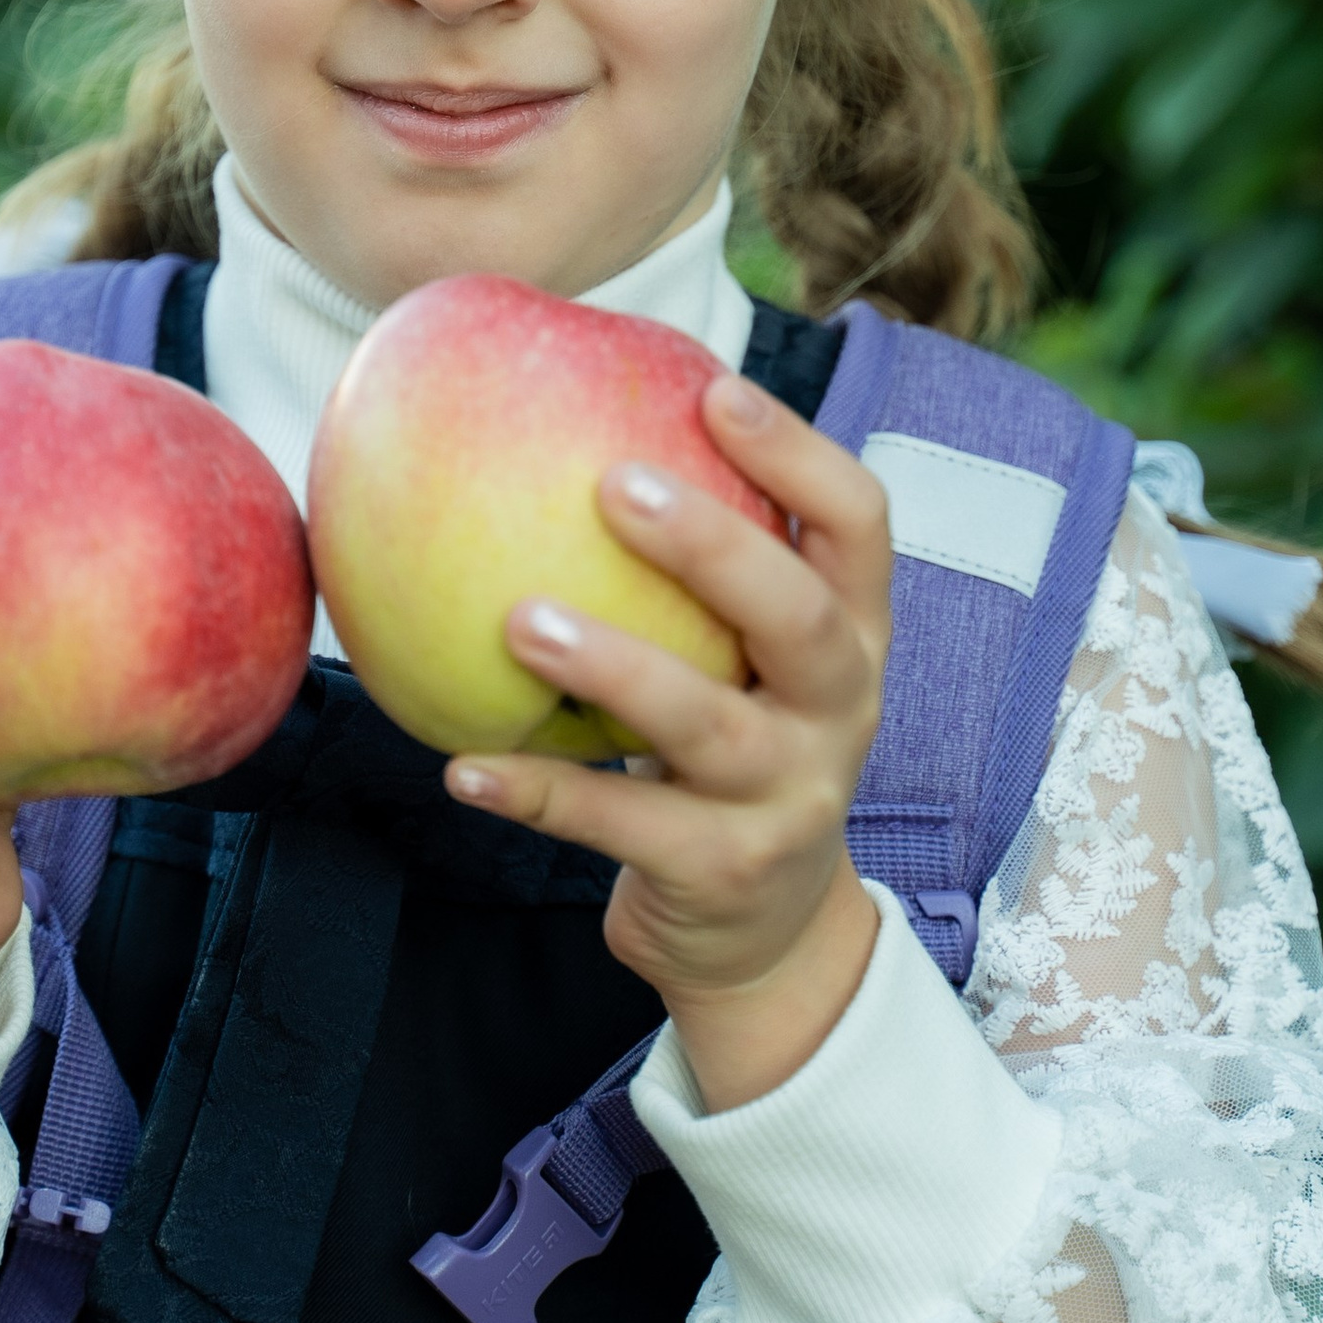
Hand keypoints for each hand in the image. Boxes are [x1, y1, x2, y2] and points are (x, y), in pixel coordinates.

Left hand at [446, 375, 891, 1110]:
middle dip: (714, 546)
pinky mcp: (724, 872)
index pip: (860, 525)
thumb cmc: (733, 749)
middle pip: (801, 617)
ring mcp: (789, 797)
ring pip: (707, 724)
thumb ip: (698, 574)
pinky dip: (538, 794)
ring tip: (520, 621)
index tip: (713, 388)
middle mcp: (841, 709)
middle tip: (611, 484)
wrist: (768, 933)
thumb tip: (563, 427)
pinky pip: (620, 824)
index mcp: (855, 635)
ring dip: (612, 666)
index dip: (799, 453)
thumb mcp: (750, 661)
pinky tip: (462, 766)